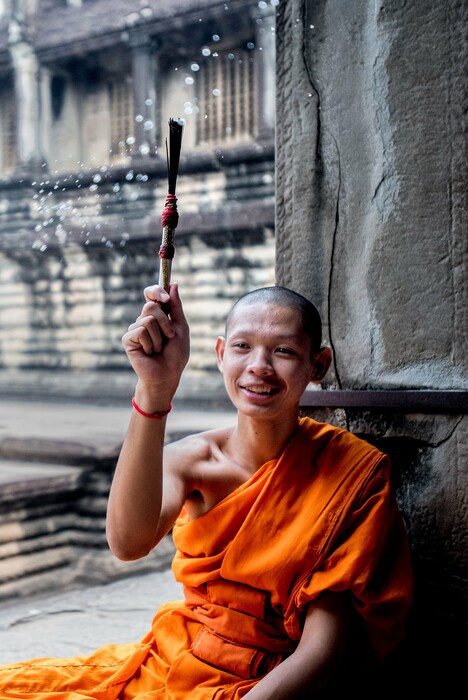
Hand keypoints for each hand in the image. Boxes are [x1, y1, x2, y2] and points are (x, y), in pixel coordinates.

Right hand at [122, 283, 189, 408]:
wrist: (167, 375)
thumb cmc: (176, 354)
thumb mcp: (180, 327)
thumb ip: (176, 307)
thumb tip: (174, 284)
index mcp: (158, 314)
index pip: (151, 293)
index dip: (156, 290)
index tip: (165, 297)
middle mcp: (144, 319)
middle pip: (150, 306)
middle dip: (165, 322)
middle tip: (169, 337)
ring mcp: (134, 329)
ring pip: (148, 319)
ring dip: (159, 336)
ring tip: (158, 349)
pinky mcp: (127, 340)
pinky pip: (140, 331)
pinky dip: (150, 343)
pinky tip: (149, 352)